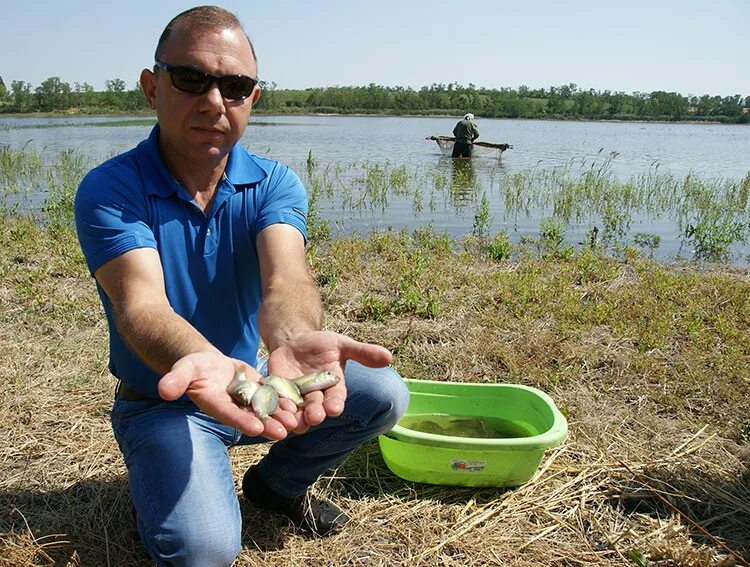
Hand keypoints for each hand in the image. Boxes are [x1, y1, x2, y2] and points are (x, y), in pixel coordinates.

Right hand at [158, 351, 298, 439]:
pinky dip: (285, 400)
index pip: (229, 415)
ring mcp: (247, 400)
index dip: (242, 421)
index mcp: (215, 404)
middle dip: (267, 425)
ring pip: (266, 409)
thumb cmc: (192, 367)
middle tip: (284, 432)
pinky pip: (273, 396)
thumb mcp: (183, 370)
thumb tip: (163, 390)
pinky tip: (300, 405)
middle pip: (252, 416)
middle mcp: (233, 406)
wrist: (206, 364)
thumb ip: (175, 380)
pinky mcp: (258, 390)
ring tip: (296, 422)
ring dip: (280, 416)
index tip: (255, 428)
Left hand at [267, 331, 392, 432]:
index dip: (335, 404)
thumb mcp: (341, 344)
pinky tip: (272, 411)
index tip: (334, 409)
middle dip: (315, 413)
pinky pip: (276, 404)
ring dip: (294, 418)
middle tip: (314, 417)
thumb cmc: (322, 345)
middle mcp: (316, 397)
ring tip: (292, 422)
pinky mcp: (277, 394)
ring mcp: (296, 397)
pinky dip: (274, 408)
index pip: (336, 398)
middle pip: (316, 408)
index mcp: (333, 387)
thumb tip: (389, 357)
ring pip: (296, 413)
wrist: (294, 342)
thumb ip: (362, 352)